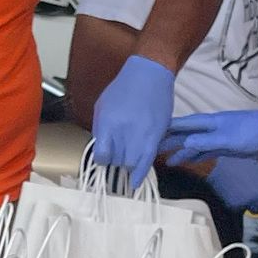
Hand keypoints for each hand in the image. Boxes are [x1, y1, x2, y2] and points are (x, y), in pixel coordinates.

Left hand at [90, 55, 176, 179]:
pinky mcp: (156, 136)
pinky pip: (147, 161)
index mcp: (108, 123)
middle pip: (117, 161)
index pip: (101, 156)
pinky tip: (135, 183)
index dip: (101, 159)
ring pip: (131, 164)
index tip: (103, 157)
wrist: (150, 75)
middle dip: (115, 162)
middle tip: (117, 154)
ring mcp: (142, 135)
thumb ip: (100, 129)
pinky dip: (140, 175)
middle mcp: (124, 131)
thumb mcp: (102, 105)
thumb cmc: (123, 88)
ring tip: (127, 159)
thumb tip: (101, 150)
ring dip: (127, 166)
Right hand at [159, 108, 257, 165]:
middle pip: (187, 134)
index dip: (170, 127)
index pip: (185, 124)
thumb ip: (206, 141)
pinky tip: (187, 160)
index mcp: (211, 122)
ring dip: (181, 151)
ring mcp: (217, 137)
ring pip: (194, 144)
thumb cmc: (251, 134)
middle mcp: (211, 128)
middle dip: (171, 140)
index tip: (154, 130)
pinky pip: (204, 151)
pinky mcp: (224, 147)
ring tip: (167, 160)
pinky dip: (194, 156)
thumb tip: (185, 143)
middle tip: (154, 147)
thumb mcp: (228, 138)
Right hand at [203, 154, 257, 214]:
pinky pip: (242, 208)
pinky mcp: (233, 206)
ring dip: (257, 206)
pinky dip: (243, 204)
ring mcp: (245, 204)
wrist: (215, 162)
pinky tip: (240, 194)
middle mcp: (257, 198)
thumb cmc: (236, 157)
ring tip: (254, 197)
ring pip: (256, 211)